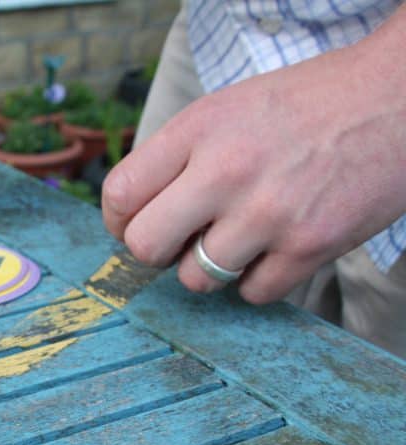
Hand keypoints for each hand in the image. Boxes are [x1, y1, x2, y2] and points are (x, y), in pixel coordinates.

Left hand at [101, 41, 405, 303]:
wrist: (398, 97)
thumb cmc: (305, 106)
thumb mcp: (227, 111)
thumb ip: (177, 158)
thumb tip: (134, 218)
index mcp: (198, 129)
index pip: (119, 194)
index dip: (119, 219)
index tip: (134, 223)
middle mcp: (226, 170)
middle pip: (144, 246)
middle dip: (156, 251)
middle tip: (180, 240)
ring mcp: (269, 212)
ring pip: (195, 279)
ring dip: (209, 268)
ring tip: (237, 238)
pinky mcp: (311, 245)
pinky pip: (252, 293)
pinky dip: (257, 280)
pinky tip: (274, 249)